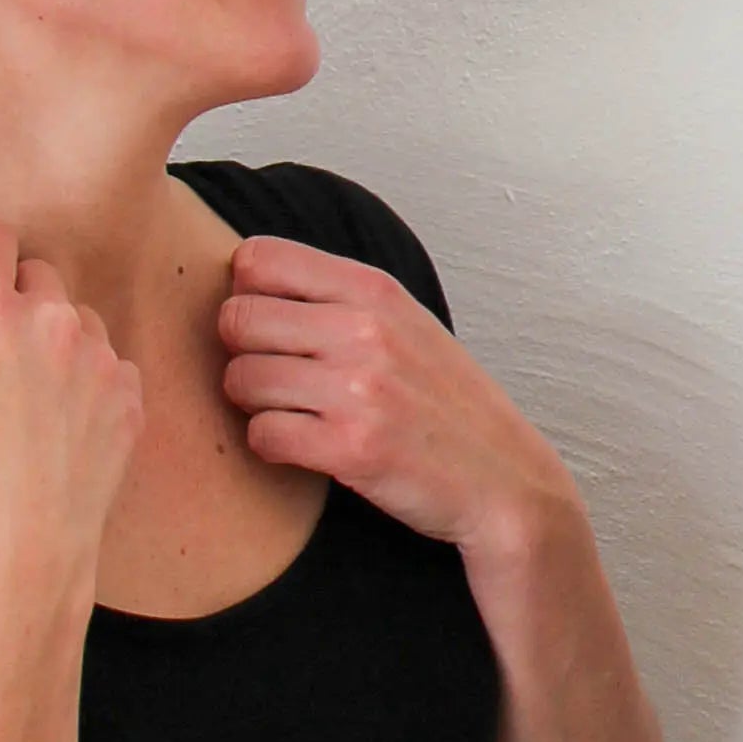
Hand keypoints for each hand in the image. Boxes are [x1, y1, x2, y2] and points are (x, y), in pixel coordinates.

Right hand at [0, 220, 140, 606]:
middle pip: (34, 274)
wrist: (15, 551)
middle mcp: (47, 318)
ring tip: (21, 402)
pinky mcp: (129, 397)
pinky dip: (87, 384)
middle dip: (9, 303)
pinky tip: (56, 431)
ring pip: (76, 318)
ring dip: (51, 340)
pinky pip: (111, 366)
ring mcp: (96, 356)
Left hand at [216, 238, 569, 552]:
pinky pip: (262, 435)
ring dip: (255, 404)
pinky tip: (305, 447)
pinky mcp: (351, 448)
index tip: (269, 325)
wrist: (505, 482)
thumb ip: (338, 298)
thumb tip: (243, 282)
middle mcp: (365, 331)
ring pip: (241, 379)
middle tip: (275, 378)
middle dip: (242, 353)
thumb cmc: (449, 406)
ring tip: (294, 414)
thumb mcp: (407, 325)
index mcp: (376, 290)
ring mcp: (359, 390)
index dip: (246, 293)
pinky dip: (272, 446)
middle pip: (237, 319)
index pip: (258, 259)